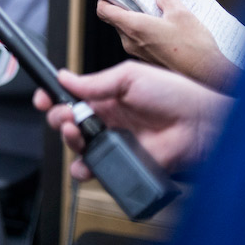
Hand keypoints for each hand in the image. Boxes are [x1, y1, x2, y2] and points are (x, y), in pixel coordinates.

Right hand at [33, 61, 231, 180]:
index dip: (53, 97)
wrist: (201, 124)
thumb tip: (65, 77)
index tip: (43, 97)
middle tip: (65, 116)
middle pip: (69, 121)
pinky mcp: (123, 162)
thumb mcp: (130, 76)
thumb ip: (95, 81)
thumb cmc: (176, 95)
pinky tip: (87, 160)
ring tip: (76, 133)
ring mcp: (115, 142)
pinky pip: (97, 168)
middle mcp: (108, 119)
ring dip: (69, 140)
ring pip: (78, 146)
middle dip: (59, 118)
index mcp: (107, 95)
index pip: (71, 96)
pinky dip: (86, 167)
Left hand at [97, 0, 239, 91]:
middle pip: (116, 20)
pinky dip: (147, 33)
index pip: (104, 10)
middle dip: (126, 8)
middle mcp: (130, 41)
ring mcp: (138, 53)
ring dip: (139, 21)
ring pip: (129, 31)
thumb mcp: (182, 14)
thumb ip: (167, 0)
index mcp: (134, 26)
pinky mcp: (147, 60)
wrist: (207, 77)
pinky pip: (140, 42)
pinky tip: (166, 31)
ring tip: (160, 15)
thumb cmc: (194, 49)